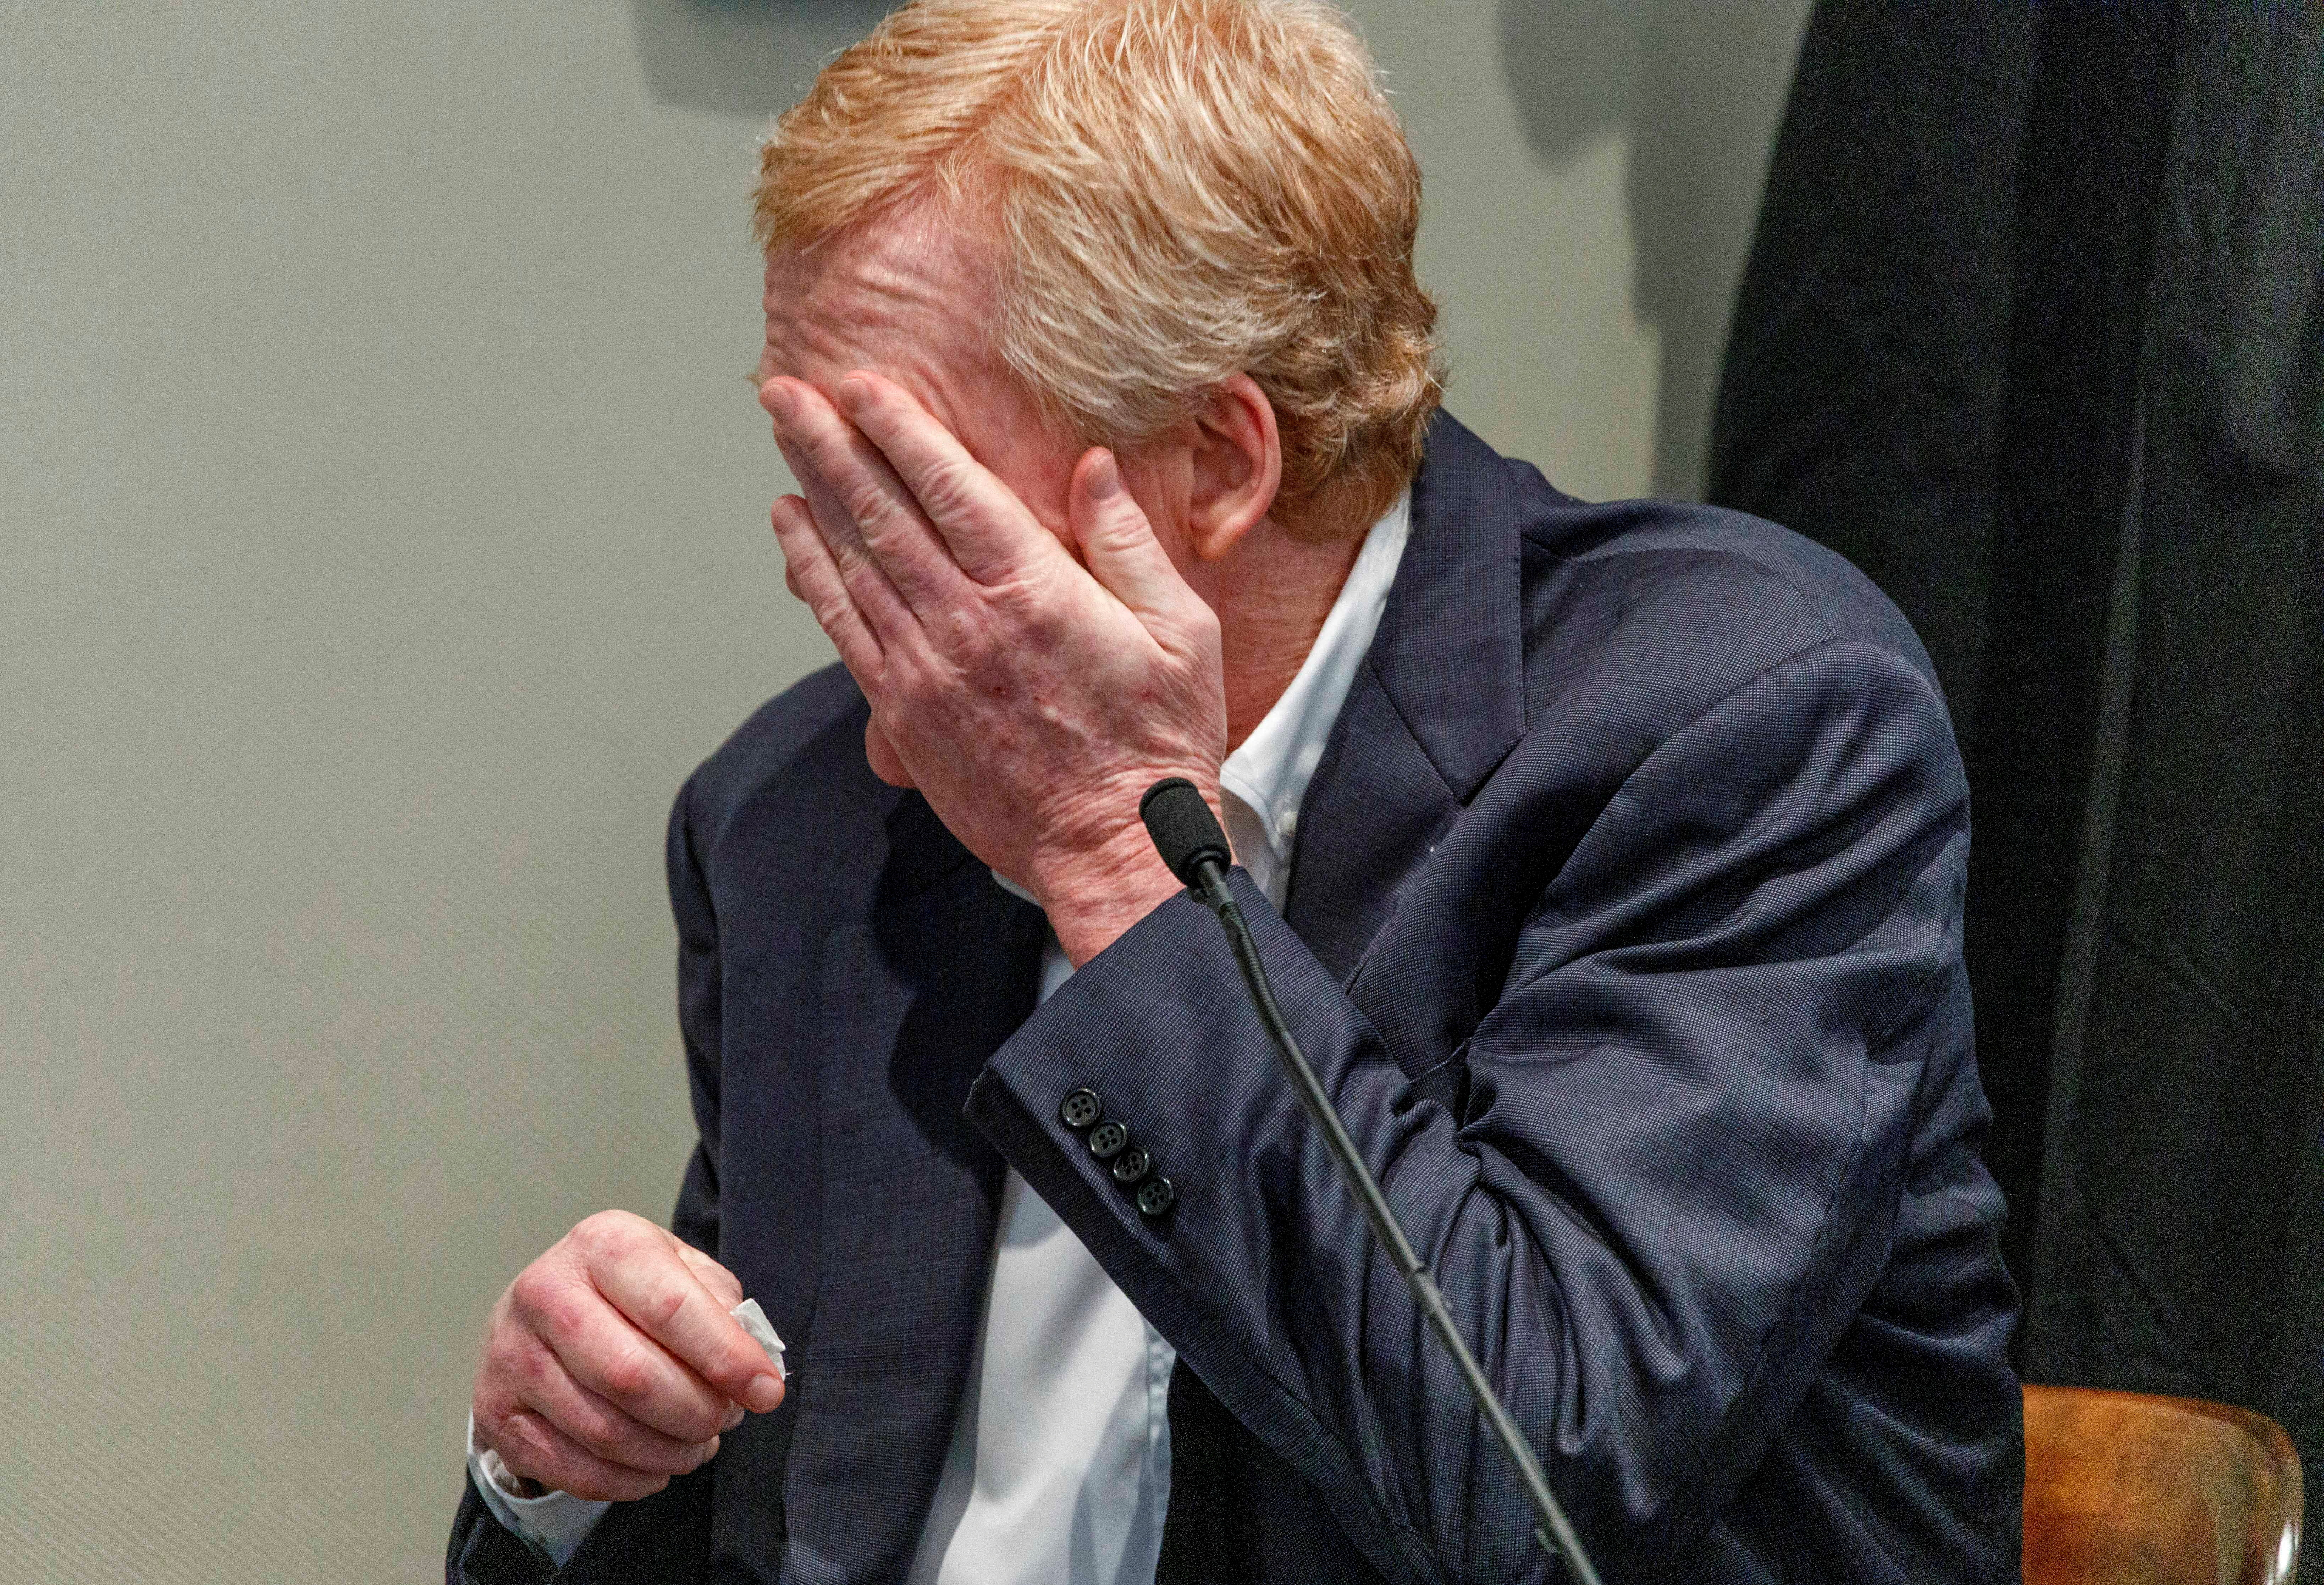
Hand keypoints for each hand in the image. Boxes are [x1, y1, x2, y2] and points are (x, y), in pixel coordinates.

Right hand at [472, 1210, 784, 1501]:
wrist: (544, 1309)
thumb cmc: (629, 1291)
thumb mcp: (681, 1272)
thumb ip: (721, 1309)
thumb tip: (753, 1367)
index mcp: (602, 1244)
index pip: (671, 1307)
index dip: (726, 1358)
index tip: (767, 1392)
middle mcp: (545, 1293)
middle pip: (633, 1377)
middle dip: (697, 1412)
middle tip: (726, 1419)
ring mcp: (511, 1355)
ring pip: (604, 1431)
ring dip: (668, 1451)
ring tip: (697, 1443)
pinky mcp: (496, 1412)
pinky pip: (573, 1469)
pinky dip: (628, 1481)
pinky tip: (656, 1467)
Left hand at [763, 371, 1226, 963]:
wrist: (1115, 847)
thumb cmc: (1158, 740)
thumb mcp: (1182, 630)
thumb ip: (1128, 543)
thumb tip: (1092, 466)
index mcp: (1034, 593)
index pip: (949, 489)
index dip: (899, 429)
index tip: (861, 385)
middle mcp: (967, 624)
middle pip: (880, 513)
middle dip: (828, 444)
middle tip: (787, 392)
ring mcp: (926, 670)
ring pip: (850, 562)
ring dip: (810, 494)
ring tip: (782, 439)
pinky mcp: (903, 713)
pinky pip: (841, 627)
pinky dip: (809, 572)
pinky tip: (791, 531)